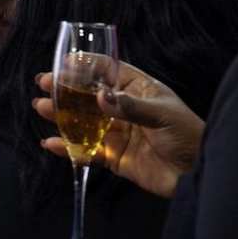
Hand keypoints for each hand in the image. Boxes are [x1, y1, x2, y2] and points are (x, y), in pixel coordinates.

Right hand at [33, 63, 203, 197]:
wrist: (197, 175)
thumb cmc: (187, 136)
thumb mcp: (162, 115)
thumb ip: (129, 107)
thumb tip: (99, 95)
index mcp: (139, 90)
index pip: (109, 71)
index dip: (87, 65)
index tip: (64, 63)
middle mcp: (124, 108)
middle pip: (89, 95)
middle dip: (66, 89)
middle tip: (43, 84)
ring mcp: (117, 133)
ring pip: (83, 121)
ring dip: (61, 115)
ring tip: (40, 107)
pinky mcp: (113, 157)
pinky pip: (86, 150)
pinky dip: (68, 148)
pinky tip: (51, 143)